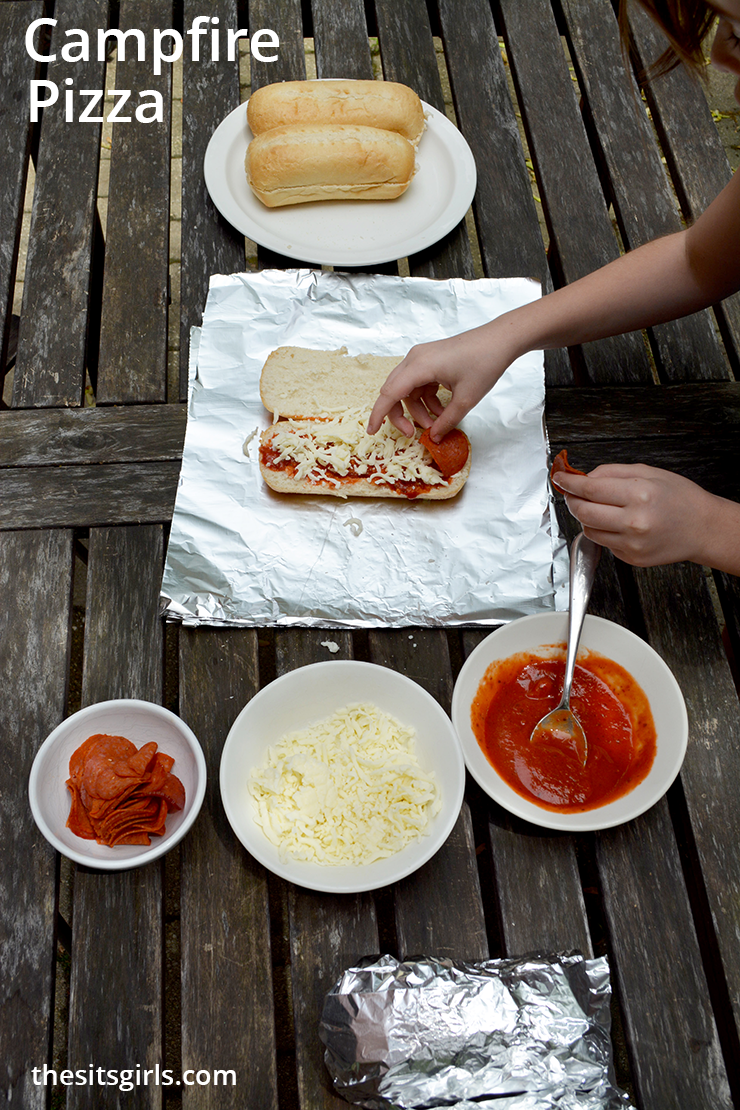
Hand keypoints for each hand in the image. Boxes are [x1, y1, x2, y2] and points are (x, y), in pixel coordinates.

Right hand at [366, 322, 516, 438]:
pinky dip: (426, 400)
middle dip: (400, 415)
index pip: (389, 393)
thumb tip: (433, 438)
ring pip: (408, 390)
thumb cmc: (484, 363)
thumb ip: (446, 421)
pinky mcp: (431, 360)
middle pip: (394, 391)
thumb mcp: (466, 400)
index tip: (372, 431)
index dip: (379, 414)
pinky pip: (420, 384)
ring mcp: (422, 358)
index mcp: (419, 365)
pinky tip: (441, 410)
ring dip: (417, 409)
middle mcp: (415, 359)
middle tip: (412, 434)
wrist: (500, 339)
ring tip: (435, 424)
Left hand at [553, 463, 738, 569]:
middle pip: (583, 511)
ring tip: (603, 508)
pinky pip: (603, 543)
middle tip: (573, 493)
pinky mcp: (632, 558)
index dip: (569, 483)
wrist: (703, 528)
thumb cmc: (681, 498)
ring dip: (586, 517)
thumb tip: (583, 477)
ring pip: (588, 529)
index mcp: (639, 494)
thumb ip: (611, 473)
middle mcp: (634, 521)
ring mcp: (632, 543)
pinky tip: (619, 523)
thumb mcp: (648, 472)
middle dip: (572, 500)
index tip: (560, 478)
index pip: (589, 489)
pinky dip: (603, 531)